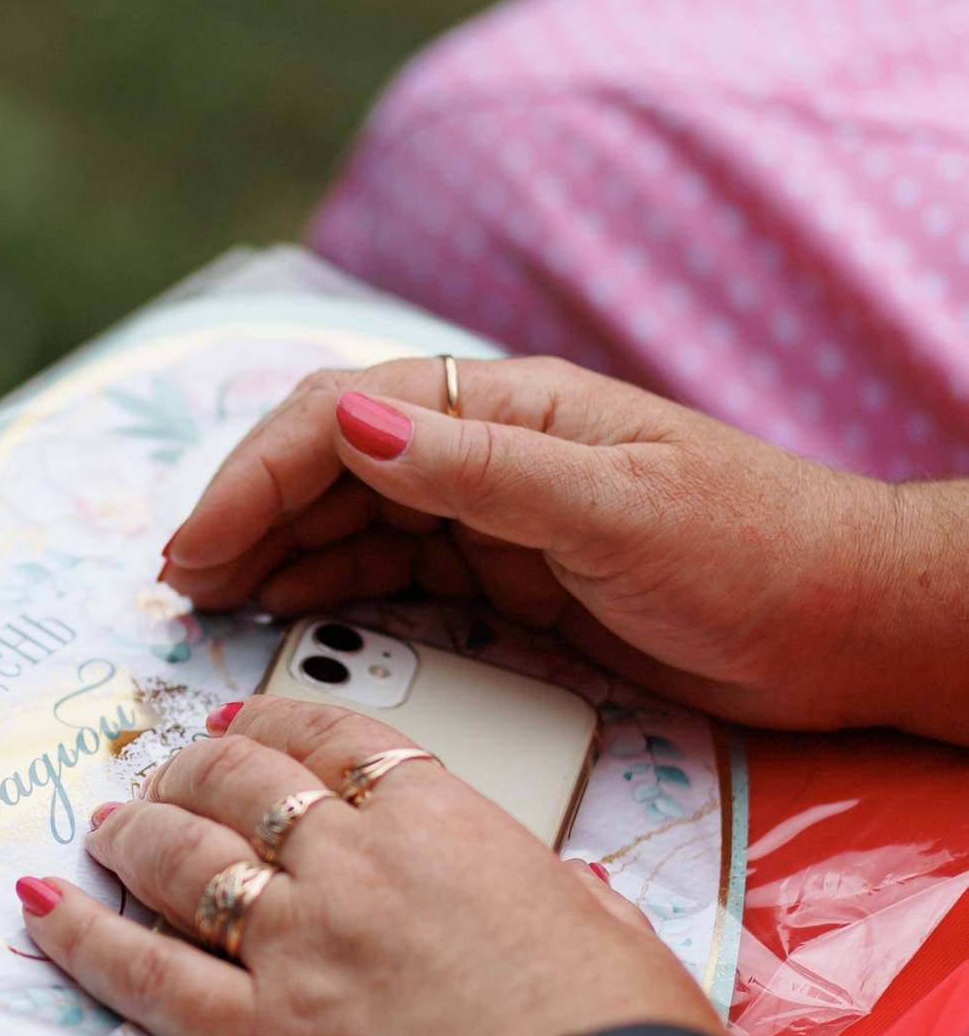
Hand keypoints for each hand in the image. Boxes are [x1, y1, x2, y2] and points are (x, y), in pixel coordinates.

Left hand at [19, 696, 716, 1035]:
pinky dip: (81, 939)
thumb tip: (555, 893)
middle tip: (162, 778)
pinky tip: (42, 911)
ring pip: (177, 861)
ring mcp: (295, 952)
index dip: (272, 724)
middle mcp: (353, 871)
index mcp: (444, 827)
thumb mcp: (607, 932)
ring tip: (103, 830)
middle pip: (235, 786)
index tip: (240, 724)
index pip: (334, 743)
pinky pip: (142, 976)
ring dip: (129, 836)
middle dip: (188, 773)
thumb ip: (554, 895)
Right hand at [158, 355, 921, 732]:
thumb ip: (480, 468)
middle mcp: (484, 452)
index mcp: (505, 408)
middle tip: (181, 587)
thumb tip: (351, 421)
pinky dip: (325, 593)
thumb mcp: (615, 511)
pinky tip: (284, 618)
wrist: (853, 626)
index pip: (342, 418)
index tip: (200, 548)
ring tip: (208, 605)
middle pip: (325, 466)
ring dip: (272, 556)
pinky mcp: (504, 581)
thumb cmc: (757, 553)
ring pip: (346, 523)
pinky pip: (388, 576)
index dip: (255, 476)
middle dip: (243, 516)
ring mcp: (490, 517)